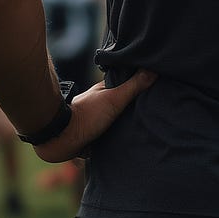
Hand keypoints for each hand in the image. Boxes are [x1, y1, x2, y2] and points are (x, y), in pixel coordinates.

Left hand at [32, 70, 155, 164]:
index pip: (126, 87)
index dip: (140, 87)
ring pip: (115, 125)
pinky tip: (128, 148)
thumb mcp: (113, 99)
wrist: (61, 139)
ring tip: (147, 133)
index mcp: (104, 92)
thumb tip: (152, 69)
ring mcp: (95, 123)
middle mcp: (99, 105)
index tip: (157, 89)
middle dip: (135, 111)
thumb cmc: (86, 115)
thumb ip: (132, 87)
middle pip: (122, 107)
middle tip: (155, 114)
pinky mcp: (91, 140)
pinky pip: (108, 141)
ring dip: (126, 129)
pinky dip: (116, 143)